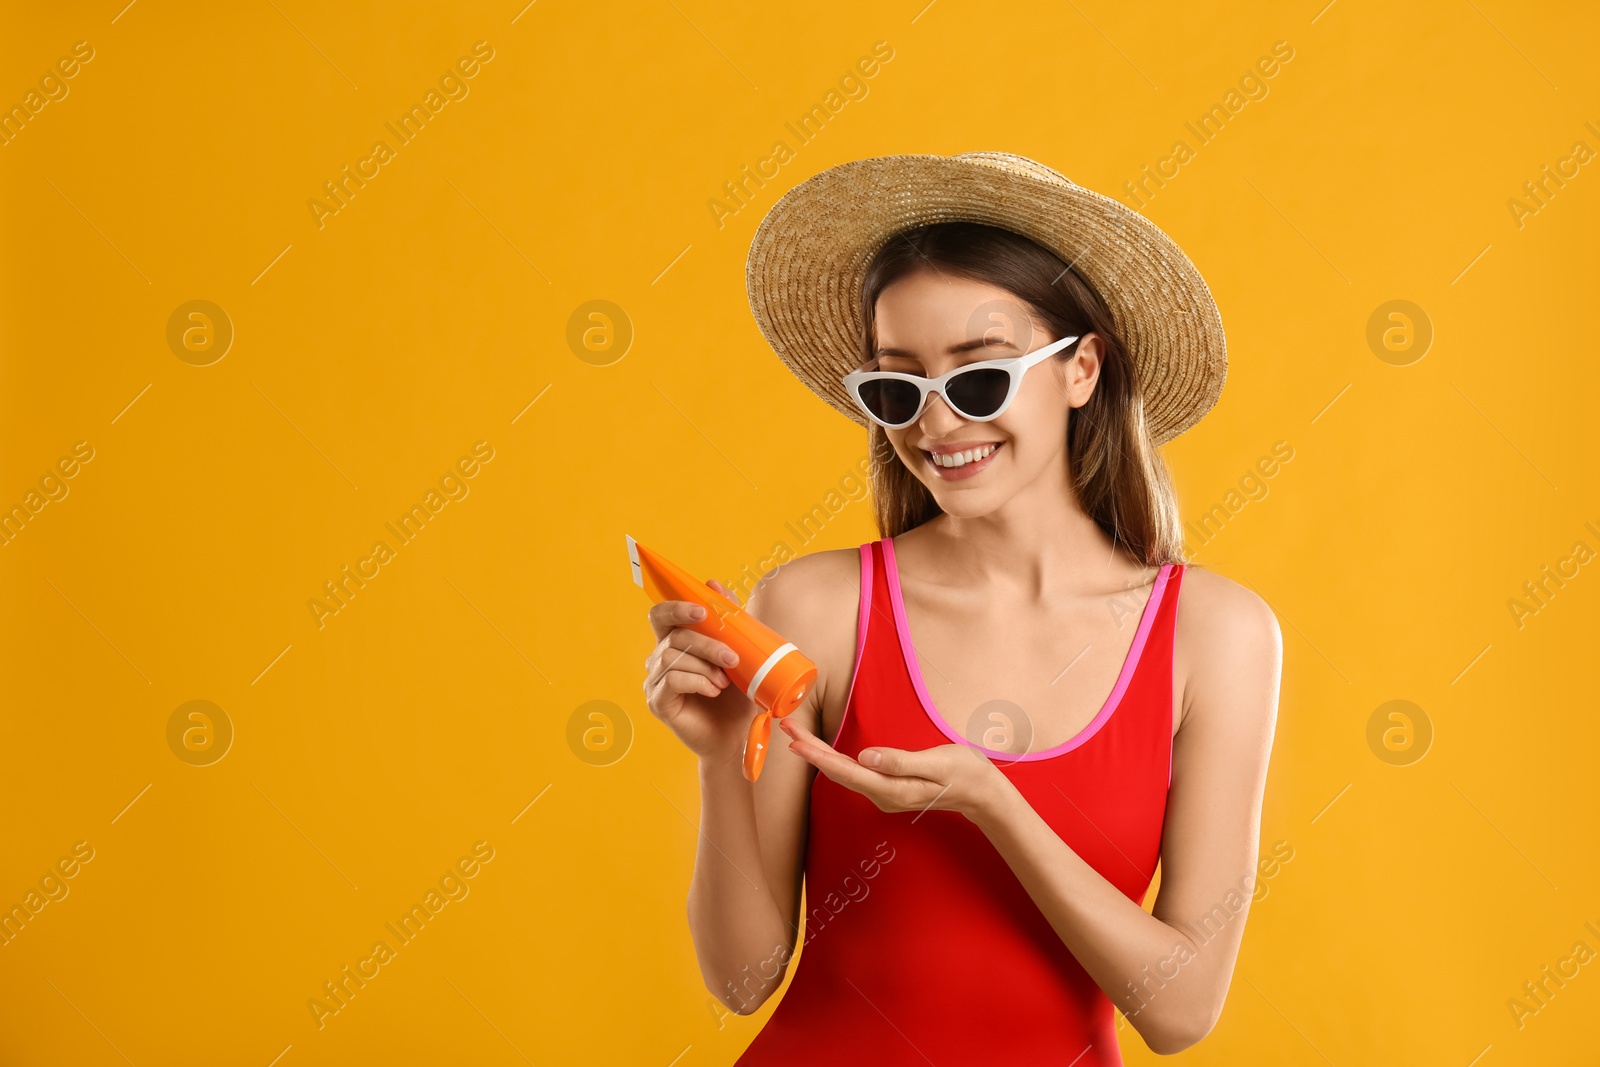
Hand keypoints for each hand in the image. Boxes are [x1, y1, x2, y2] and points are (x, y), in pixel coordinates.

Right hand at [642, 579, 754, 760]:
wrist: (735, 736)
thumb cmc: (735, 696)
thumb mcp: (739, 655)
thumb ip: (728, 622)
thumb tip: (714, 584)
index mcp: (675, 643)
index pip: (661, 615)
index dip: (677, 607)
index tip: (702, 611)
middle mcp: (659, 659)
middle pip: (674, 636)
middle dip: (706, 643)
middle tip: (731, 657)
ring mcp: (655, 681)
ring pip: (673, 657)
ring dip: (705, 666)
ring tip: (724, 682)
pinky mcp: (657, 702)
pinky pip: (672, 681)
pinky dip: (697, 682)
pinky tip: (712, 691)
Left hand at [778, 714, 1010, 823]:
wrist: (981, 793)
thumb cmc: (963, 773)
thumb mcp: (937, 763)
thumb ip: (901, 762)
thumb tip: (866, 757)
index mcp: (892, 789)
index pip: (846, 771)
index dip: (818, 756)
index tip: (796, 741)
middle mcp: (882, 795)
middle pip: (838, 772)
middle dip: (810, 750)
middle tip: (787, 728)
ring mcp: (884, 794)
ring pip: (843, 773)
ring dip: (819, 754)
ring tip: (797, 735)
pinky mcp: (887, 788)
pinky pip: (853, 774)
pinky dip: (834, 760)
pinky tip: (823, 751)